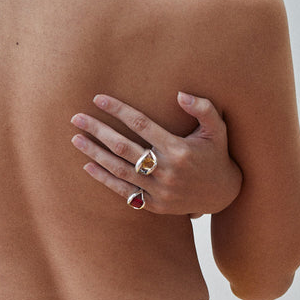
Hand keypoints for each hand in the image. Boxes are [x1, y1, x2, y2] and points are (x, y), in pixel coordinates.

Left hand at [71, 93, 241, 215]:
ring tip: (76, 139)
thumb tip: (180, 94)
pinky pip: (124, 191)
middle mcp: (166, 171)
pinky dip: (104, 178)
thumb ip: (203, 108)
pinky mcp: (154, 205)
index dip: (118, 110)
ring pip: (119, 169)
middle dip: (97, 130)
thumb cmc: (216, 154)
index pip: (141, 124)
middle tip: (76, 118)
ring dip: (95, 154)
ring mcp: (159, 190)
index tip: (98, 99)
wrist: (224, 195)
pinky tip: (88, 165)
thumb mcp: (217, 129)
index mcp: (178, 149)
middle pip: (123, 147)